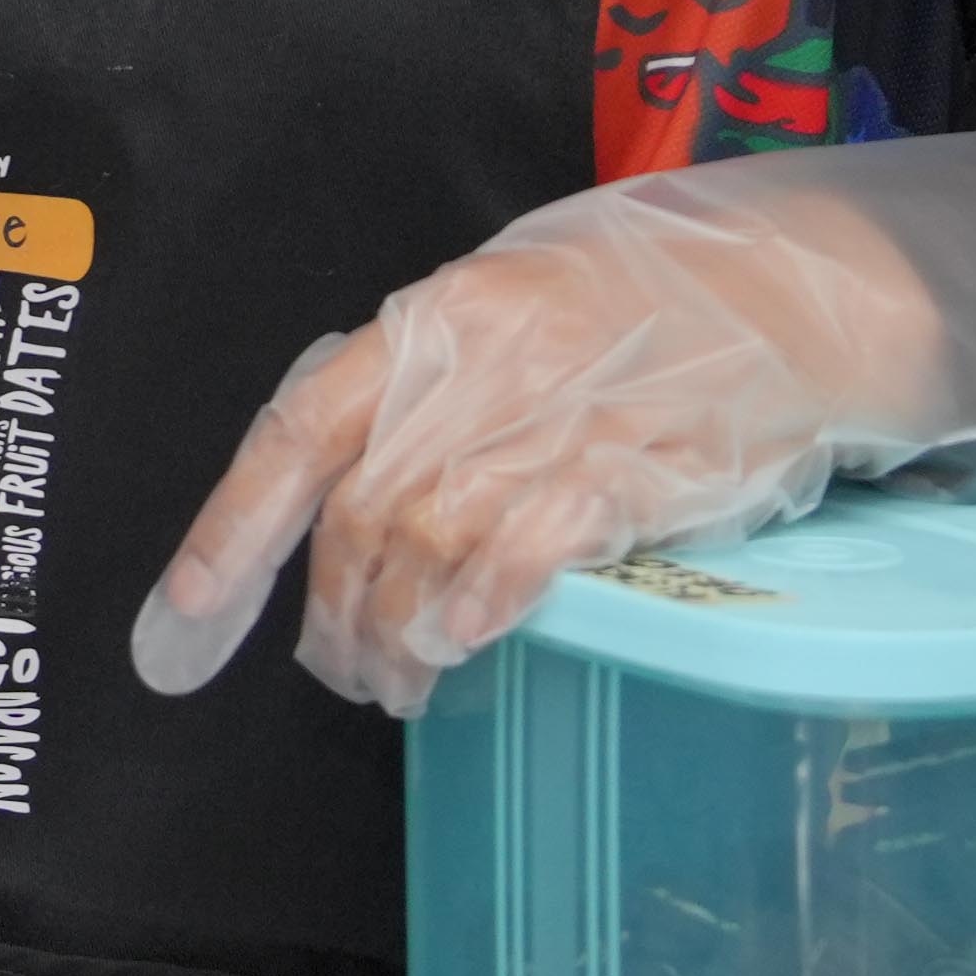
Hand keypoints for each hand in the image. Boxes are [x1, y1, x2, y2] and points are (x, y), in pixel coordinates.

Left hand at [127, 135, 975, 714]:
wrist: (796, 294)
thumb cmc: (644, 308)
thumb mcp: (515, 307)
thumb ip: (428, 392)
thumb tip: (343, 494)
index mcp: (435, 318)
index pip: (298, 430)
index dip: (227, 533)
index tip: (180, 624)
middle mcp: (477, 365)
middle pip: (360, 513)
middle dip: (331, 612)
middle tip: (338, 671)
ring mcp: (553, 417)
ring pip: (426, 547)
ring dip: (397, 634)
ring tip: (399, 682)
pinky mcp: (629, 471)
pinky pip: (523, 555)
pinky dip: (478, 609)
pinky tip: (464, 644)